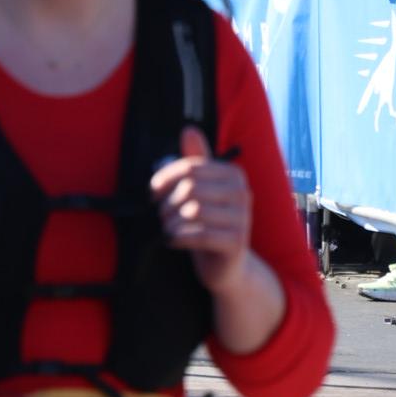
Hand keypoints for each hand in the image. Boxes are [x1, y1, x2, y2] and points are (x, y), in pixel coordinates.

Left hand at [150, 123, 250, 286]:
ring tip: (167, 229)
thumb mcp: (201, 192)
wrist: (225, 267)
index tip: (152, 194)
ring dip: (171, 222)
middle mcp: (243, 193)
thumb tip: (189, 129)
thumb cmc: (208, 224)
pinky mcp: (237, 242)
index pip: (190, 167)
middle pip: (190, 188)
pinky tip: (172, 241)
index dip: (164, 180)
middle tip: (160, 217)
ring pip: (193, 211)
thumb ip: (195, 162)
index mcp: (234, 175)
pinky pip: (200, 234)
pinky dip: (179, 237)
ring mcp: (243, 219)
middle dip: (167, 203)